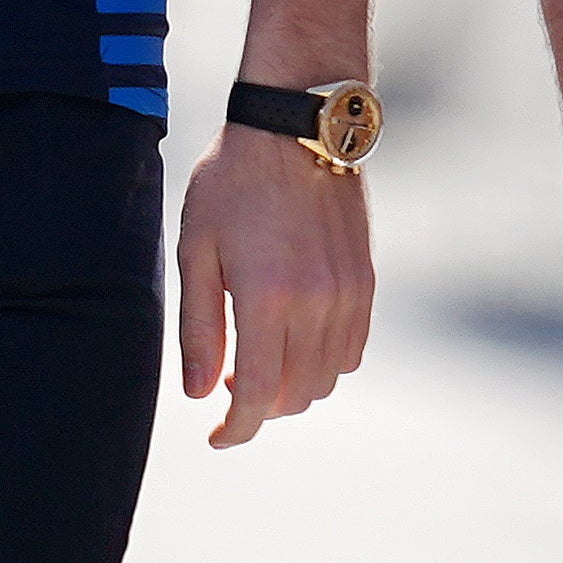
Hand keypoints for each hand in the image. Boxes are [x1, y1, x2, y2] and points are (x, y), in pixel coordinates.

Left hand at [175, 124, 372, 448]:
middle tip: (229, 379)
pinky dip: (325, 361)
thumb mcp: (197, 247)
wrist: (297, 126)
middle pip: (296, 396)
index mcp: (268, 297)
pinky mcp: (365, 279)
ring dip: (293, 386)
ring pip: (327, 380)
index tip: (217, 436)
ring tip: (261, 353)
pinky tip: (296, 334)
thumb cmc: (233, 181)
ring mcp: (348, 292)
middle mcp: (317, 301)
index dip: (236, 430)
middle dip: (260, 407)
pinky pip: (352, 349)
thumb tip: (200, 393)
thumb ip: (200, 326)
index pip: (259, 396)